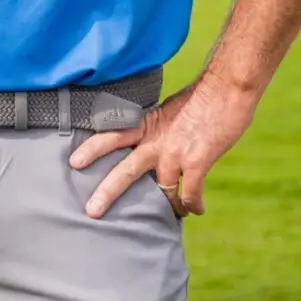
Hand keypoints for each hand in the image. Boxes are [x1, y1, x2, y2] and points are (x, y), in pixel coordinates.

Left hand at [69, 78, 257, 218]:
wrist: (227, 87)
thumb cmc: (202, 95)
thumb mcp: (170, 108)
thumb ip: (158, 127)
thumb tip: (153, 141)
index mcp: (148, 124)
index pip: (113, 135)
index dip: (93, 148)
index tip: (74, 162)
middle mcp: (157, 140)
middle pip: (126, 169)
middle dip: (107, 191)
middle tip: (91, 210)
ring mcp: (176, 152)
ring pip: (162, 190)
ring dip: (168, 206)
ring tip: (173, 213)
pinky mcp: (197, 161)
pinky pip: (190, 193)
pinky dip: (193, 205)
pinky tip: (197, 210)